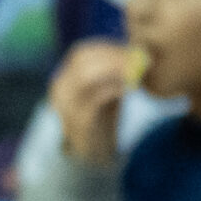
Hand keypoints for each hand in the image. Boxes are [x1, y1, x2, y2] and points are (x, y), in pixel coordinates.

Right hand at [50, 40, 130, 166]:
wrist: (91, 152)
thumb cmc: (101, 117)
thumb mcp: (105, 90)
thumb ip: (113, 72)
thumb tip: (136, 50)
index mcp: (65, 78)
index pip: (81, 52)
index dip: (108, 48)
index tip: (134, 50)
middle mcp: (60, 88)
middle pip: (82, 61)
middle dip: (114, 56)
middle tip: (140, 59)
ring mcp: (67, 105)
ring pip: (85, 76)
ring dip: (114, 70)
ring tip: (136, 71)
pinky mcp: (79, 120)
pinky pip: (95, 98)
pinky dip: (113, 88)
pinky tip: (130, 87)